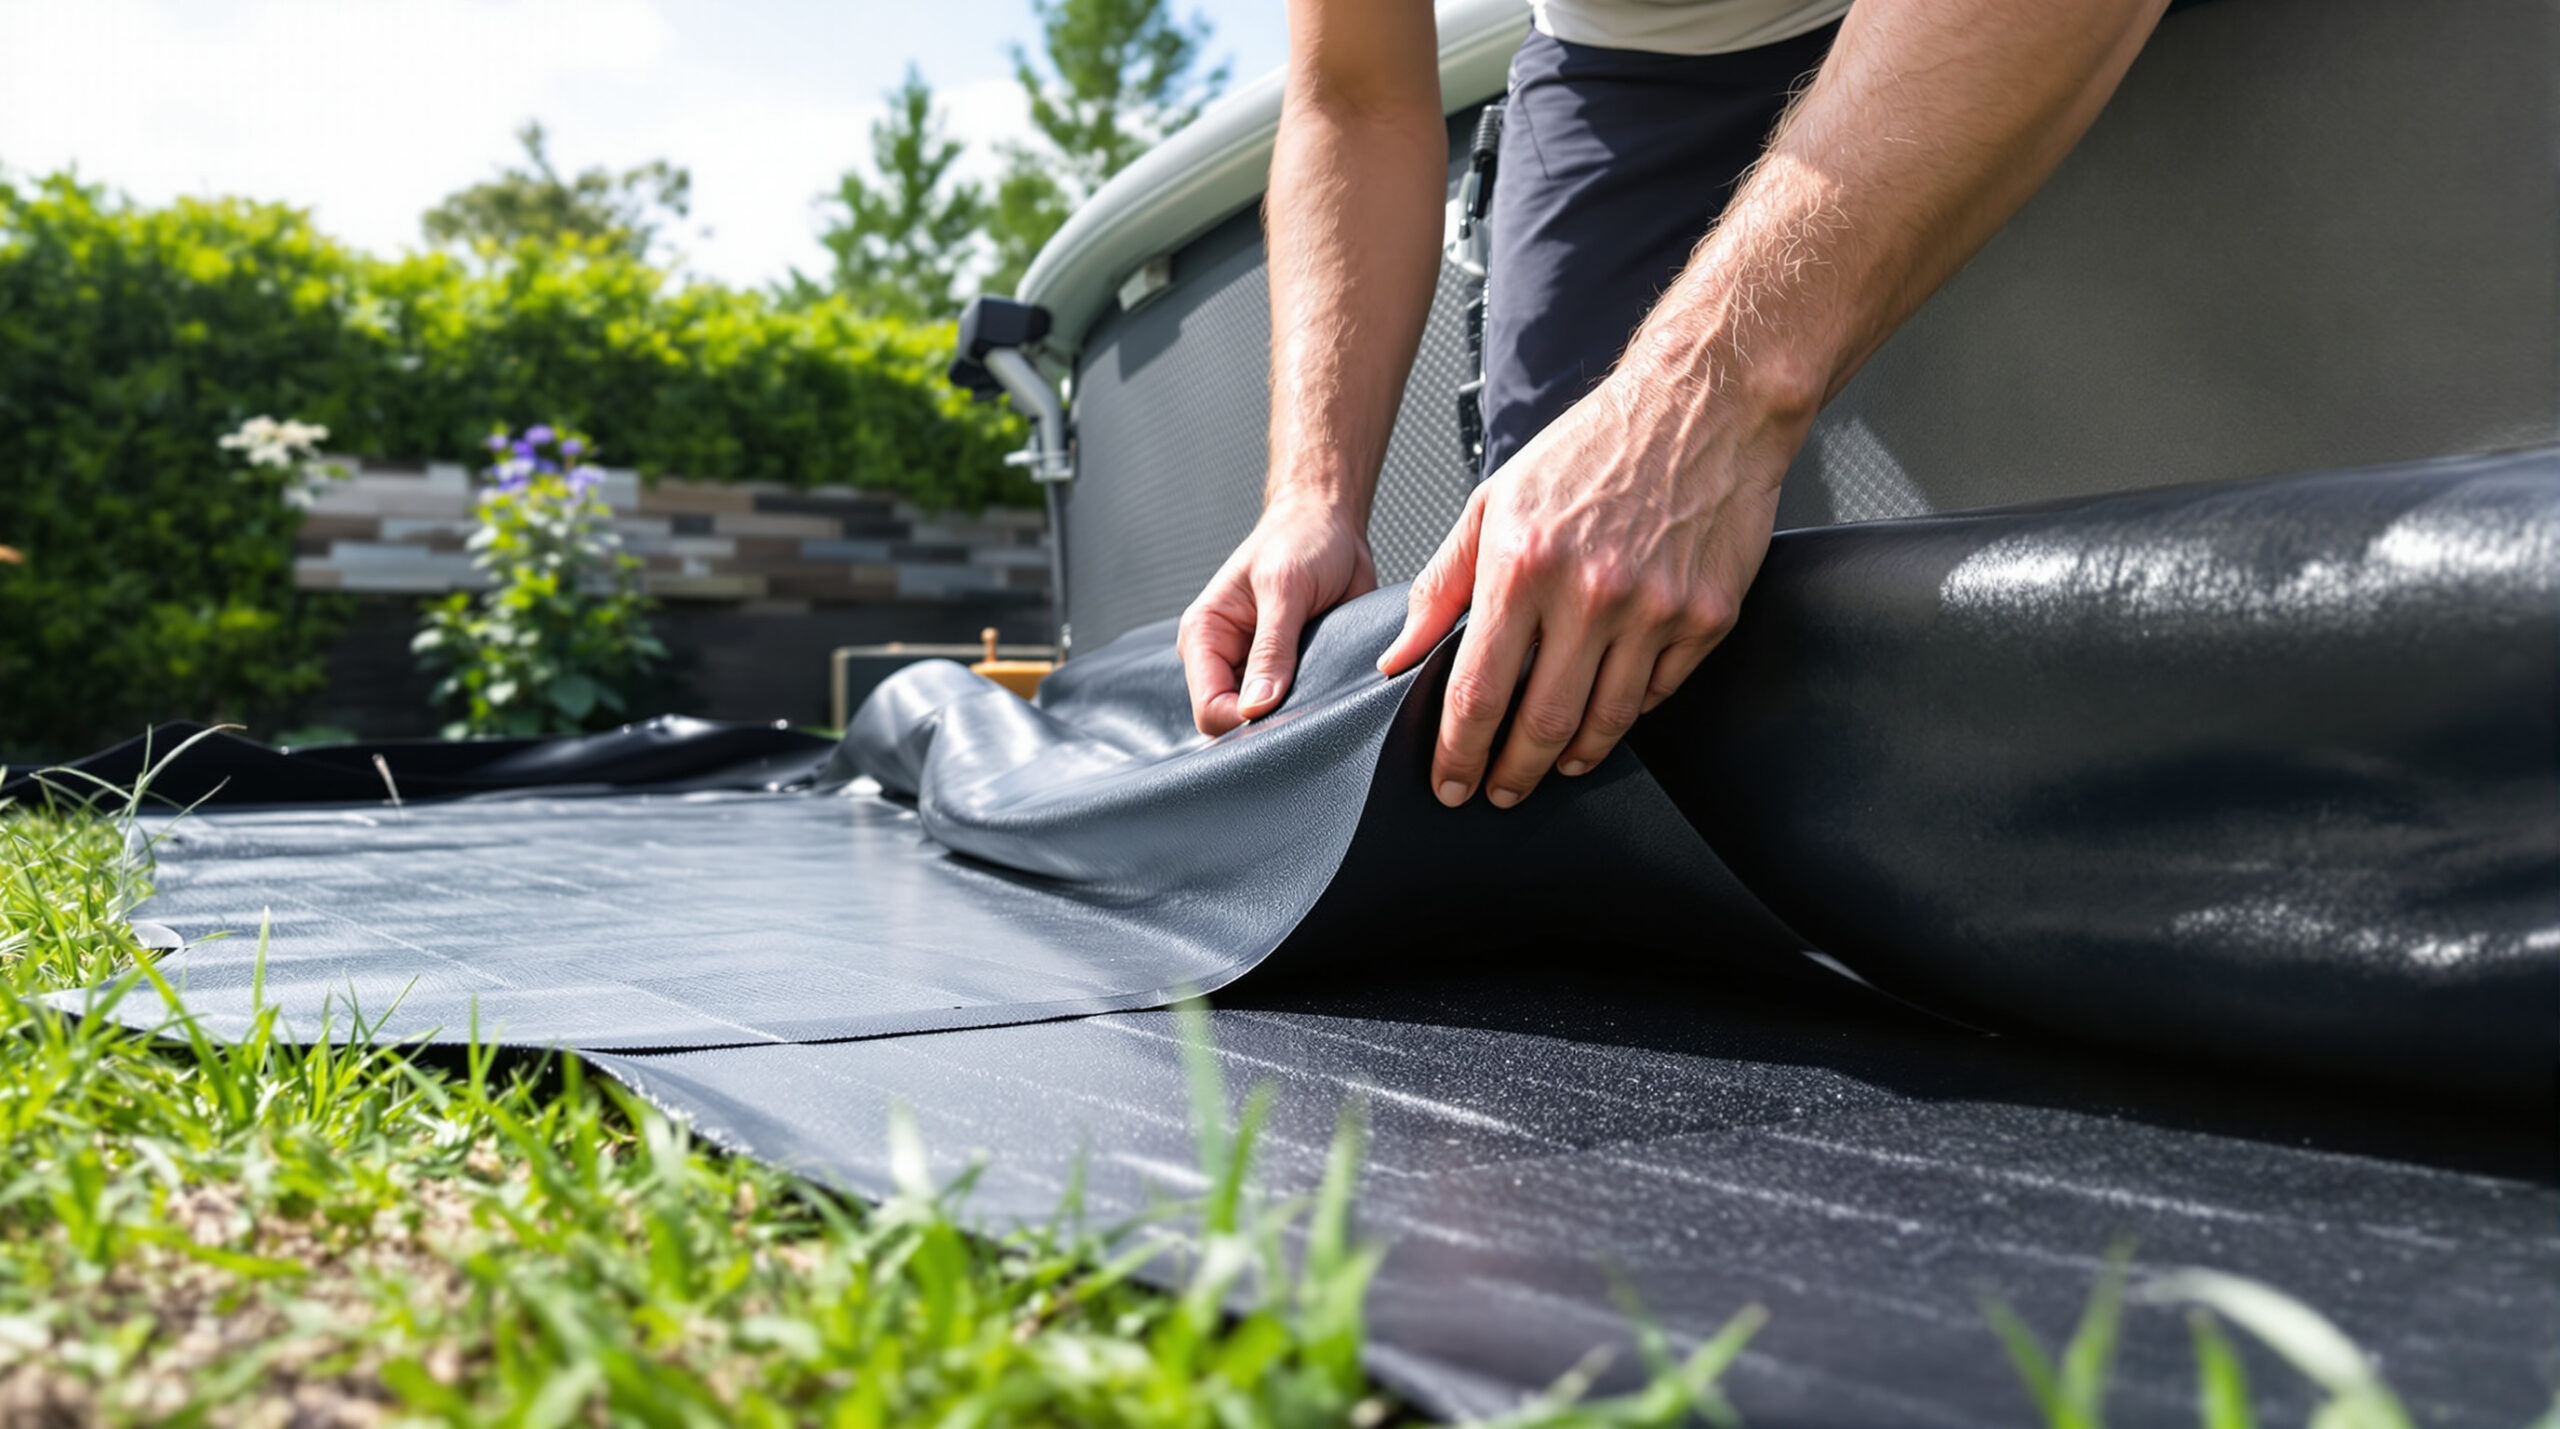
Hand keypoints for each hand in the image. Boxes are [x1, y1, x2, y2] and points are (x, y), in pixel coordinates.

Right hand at [1180, 499, 1379, 734]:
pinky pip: (1294, 704)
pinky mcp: (1287, 669)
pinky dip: (1312, 702)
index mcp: (1204, 634)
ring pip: (1265, 718)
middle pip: (1233, 721)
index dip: (1243, 721)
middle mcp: (1224, 656)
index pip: (1209, 707)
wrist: (1332, 521)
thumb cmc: (1301, 539)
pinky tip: (1329, 686)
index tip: (1285, 715)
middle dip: (1268, 721)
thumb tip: (1256, 707)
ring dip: (1294, 711)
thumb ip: (1272, 649)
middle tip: (1308, 704)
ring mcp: (1255, 667)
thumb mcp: (1286, 589)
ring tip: (1321, 687)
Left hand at [1376, 370, 1807, 806]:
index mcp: (1523, 566)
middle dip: (1509, 775)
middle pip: (1540, 724)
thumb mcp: (1495, 502)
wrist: (1702, 406)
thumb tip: (1398, 655)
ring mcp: (1654, 610)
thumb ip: (1442, 584)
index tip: (1449, 784)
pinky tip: (1604, 720)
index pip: (1477, 691)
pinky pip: (1658, 694)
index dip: (1458, 751)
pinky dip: (1626, 716)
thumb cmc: (1590, 450)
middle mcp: (1590, 595)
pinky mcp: (1706, 616)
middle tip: (1495, 794)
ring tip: (1548, 769)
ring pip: (1605, 722)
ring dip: (1569, 759)